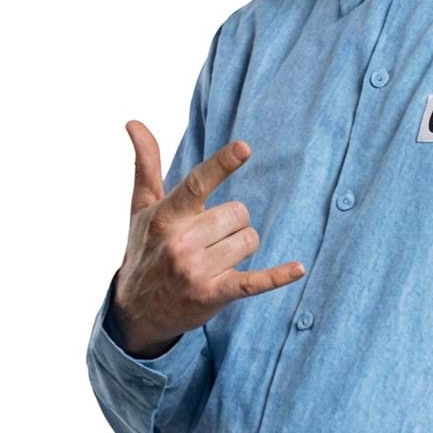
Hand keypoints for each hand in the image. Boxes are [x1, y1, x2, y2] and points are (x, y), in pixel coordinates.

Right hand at [110, 126, 306, 356]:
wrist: (136, 311)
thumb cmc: (144, 251)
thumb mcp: (142, 209)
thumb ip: (146, 165)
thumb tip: (134, 122)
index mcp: (166, 217)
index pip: (197, 185)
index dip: (222, 165)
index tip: (245, 148)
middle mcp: (180, 243)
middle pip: (237, 214)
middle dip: (233, 222)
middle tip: (212, 236)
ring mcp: (196, 271)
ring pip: (248, 241)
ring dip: (241, 246)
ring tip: (218, 258)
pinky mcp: (213, 295)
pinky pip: (254, 281)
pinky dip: (278, 276)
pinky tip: (299, 268)